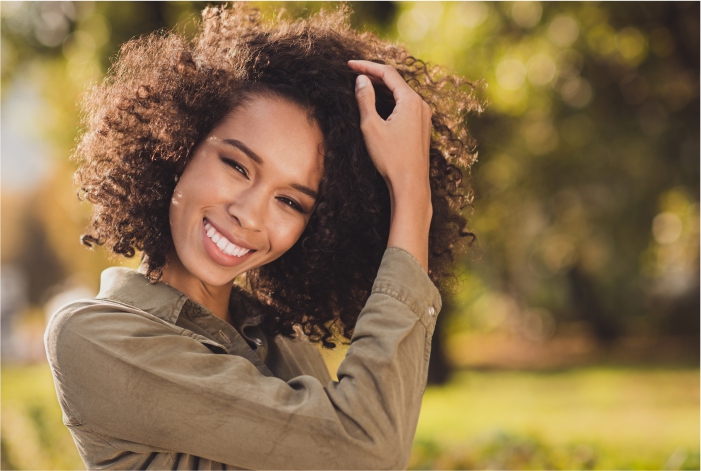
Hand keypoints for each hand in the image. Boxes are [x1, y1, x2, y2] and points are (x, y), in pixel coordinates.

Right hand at [348, 60, 432, 271]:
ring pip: (400, 94)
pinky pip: (405, 106)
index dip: (367, 66)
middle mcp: (421, 105)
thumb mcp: (371, 127)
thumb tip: (361, 80)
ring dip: (381, 88)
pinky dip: (389, 101)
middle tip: (353, 73)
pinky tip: (377, 105)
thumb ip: (365, 99)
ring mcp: (424, 116)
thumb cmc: (391, 158)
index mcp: (411, 100)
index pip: (388, 72)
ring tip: (362, 86)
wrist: (410, 185)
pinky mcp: (422, 127)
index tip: (349, 65)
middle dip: (374, 76)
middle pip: (395, 81)